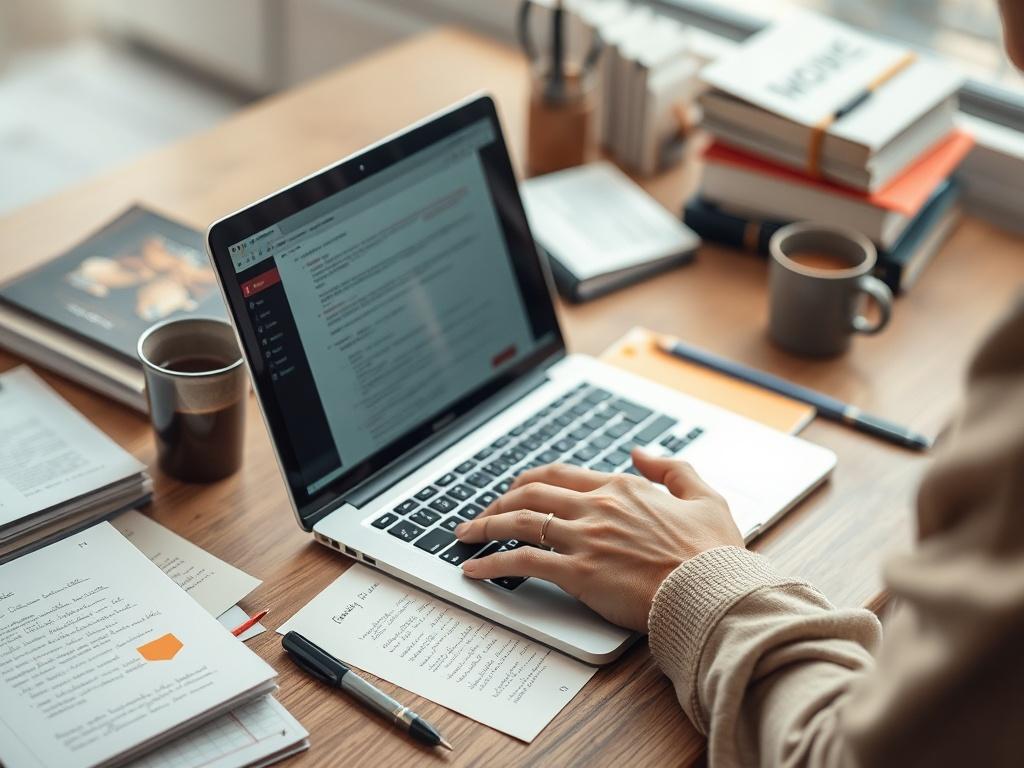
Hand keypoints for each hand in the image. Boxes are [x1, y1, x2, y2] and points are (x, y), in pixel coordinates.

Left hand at [455, 450, 743, 631]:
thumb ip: (671, 468)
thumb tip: (641, 450)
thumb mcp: (704, 497)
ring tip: (465, 535)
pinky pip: (523, 561)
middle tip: (482, 514)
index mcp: (622, 488)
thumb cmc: (713, 553)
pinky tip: (475, 569)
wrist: (712, 592)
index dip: (530, 481)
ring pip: (520, 521)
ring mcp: (585, 538)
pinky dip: (493, 562)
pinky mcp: (578, 572)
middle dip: (499, 501)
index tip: (514, 491)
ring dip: (486, 526)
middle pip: (531, 492)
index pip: (560, 475)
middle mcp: (598, 506)